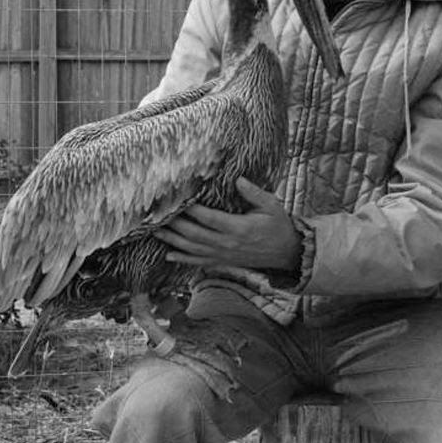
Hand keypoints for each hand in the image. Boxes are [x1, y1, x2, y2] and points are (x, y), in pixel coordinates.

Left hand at [155, 177, 299, 273]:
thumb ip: (254, 193)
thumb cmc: (278, 225)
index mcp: (239, 228)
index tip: (177, 199)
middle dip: (175, 224)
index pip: (209, 218)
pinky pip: (200, 262)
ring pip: (193, 249)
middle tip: (158, 214)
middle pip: (195, 235)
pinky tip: (169, 255)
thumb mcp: (272, 205)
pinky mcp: (223, 262)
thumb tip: (239, 179)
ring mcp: (224, 255)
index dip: (192, 210)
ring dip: (173, 241)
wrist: (286, 252)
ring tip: (155, 231)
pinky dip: (183, 259)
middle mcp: (228, 244)